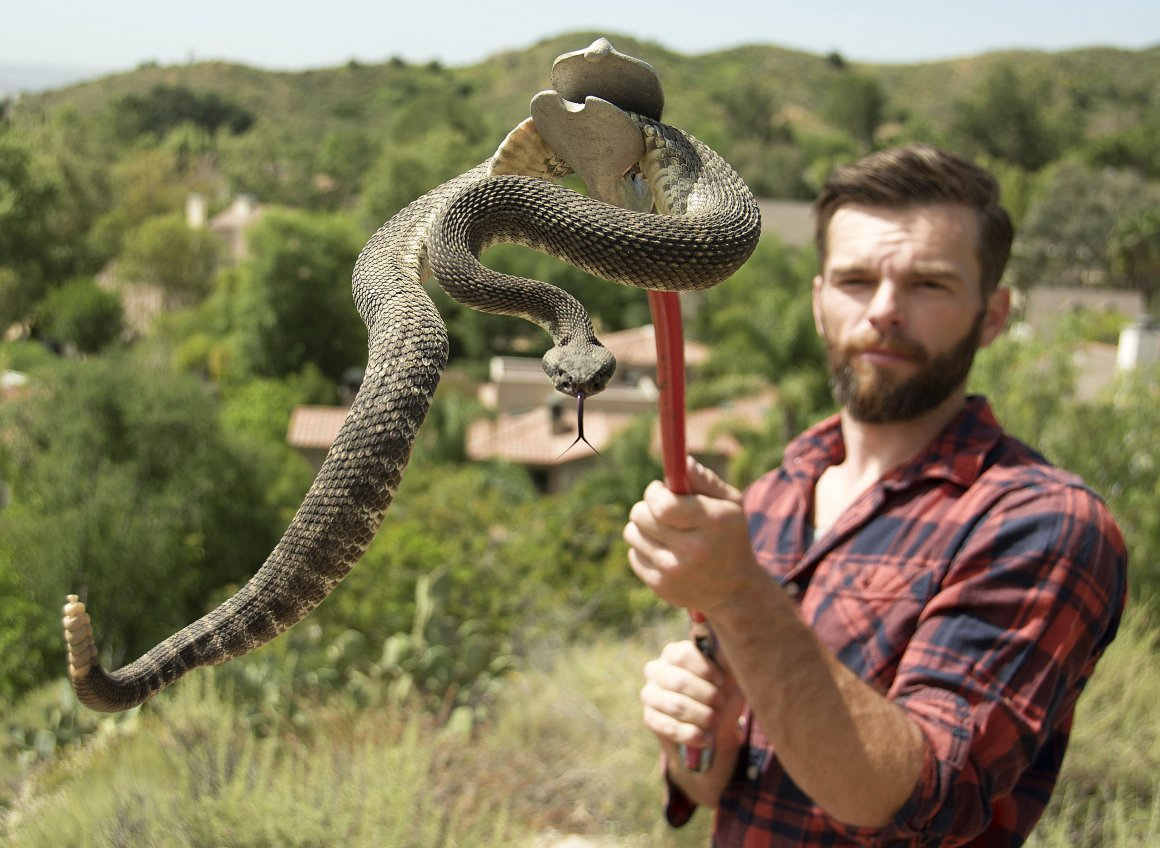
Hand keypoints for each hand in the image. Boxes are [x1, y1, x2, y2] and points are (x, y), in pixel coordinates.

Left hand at [624, 458, 758, 612]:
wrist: (735, 591)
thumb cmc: (729, 535)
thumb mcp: (730, 504)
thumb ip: (705, 480)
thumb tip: (682, 461)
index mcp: (711, 523)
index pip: (663, 505)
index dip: (654, 492)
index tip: (659, 490)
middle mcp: (693, 550)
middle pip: (641, 516)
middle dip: (646, 506)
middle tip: (661, 509)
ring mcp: (674, 572)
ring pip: (632, 533)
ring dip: (643, 527)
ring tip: (664, 531)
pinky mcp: (660, 586)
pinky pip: (633, 554)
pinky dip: (644, 548)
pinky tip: (665, 552)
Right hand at [642, 639, 743, 753]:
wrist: (714, 726)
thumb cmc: (721, 692)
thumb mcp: (728, 675)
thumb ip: (725, 659)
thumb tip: (724, 646)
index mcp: (674, 653)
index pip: (683, 655)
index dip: (705, 669)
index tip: (722, 681)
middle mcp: (656, 670)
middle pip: (679, 681)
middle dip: (706, 695)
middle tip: (720, 702)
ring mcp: (650, 694)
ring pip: (676, 705)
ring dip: (702, 715)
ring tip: (715, 720)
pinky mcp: (650, 718)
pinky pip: (670, 728)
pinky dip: (693, 735)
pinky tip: (707, 738)